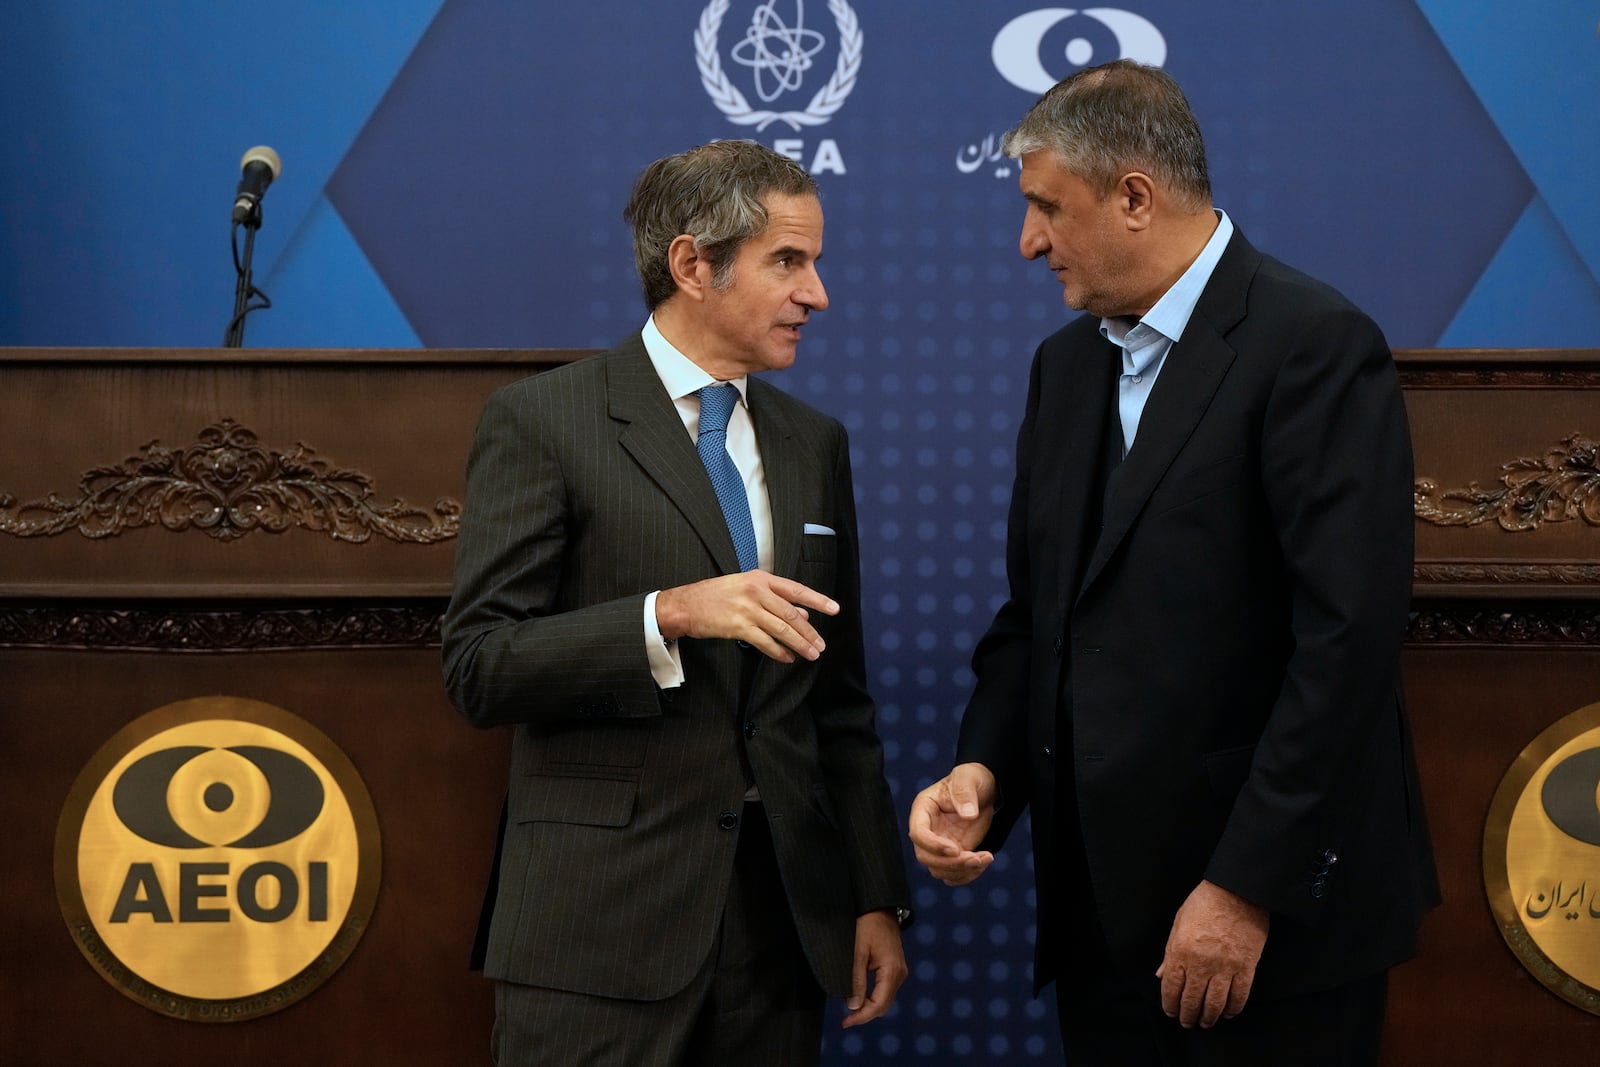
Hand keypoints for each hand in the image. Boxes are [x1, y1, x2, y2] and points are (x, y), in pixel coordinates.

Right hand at [655, 570, 837, 662]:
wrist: (686, 605)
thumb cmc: (715, 596)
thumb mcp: (746, 589)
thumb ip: (774, 600)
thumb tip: (802, 614)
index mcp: (761, 579)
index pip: (796, 590)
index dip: (818, 599)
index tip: (834, 609)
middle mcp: (756, 591)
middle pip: (791, 613)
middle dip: (809, 631)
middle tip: (820, 645)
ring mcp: (747, 609)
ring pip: (782, 629)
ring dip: (799, 644)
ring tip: (811, 654)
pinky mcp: (738, 626)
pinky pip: (765, 642)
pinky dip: (778, 652)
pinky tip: (787, 658)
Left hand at [842, 910, 906, 1027]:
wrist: (878, 907)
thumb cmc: (866, 925)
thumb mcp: (857, 952)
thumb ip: (856, 979)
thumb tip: (853, 1006)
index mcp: (892, 971)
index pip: (878, 1005)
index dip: (862, 1017)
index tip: (845, 1022)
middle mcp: (899, 973)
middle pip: (883, 1005)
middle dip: (865, 1014)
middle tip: (845, 1019)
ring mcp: (898, 970)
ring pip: (884, 998)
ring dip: (868, 1006)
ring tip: (849, 1009)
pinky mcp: (894, 967)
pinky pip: (884, 989)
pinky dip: (872, 996)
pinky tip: (858, 996)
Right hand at [907, 763, 996, 885]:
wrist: (983, 790)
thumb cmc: (971, 780)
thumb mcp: (968, 779)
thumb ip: (965, 793)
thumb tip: (967, 815)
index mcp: (923, 810)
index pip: (918, 833)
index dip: (933, 845)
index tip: (956, 849)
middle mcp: (927, 830)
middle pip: (925, 857)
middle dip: (950, 863)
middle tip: (975, 859)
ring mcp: (939, 845)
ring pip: (939, 870)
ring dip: (962, 871)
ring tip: (985, 858)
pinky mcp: (953, 855)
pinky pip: (953, 874)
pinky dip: (968, 874)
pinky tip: (984, 862)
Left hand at [1156, 880, 1269, 1028]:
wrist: (1237, 891)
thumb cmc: (1204, 903)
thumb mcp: (1178, 923)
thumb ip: (1169, 952)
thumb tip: (1161, 974)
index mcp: (1180, 952)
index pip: (1171, 988)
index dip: (1170, 1004)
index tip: (1171, 1012)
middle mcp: (1201, 964)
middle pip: (1192, 1000)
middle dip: (1188, 1015)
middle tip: (1188, 1023)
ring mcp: (1225, 967)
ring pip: (1215, 1003)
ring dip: (1209, 1017)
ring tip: (1206, 1023)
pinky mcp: (1246, 968)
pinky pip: (1239, 996)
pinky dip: (1233, 1009)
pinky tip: (1228, 1013)